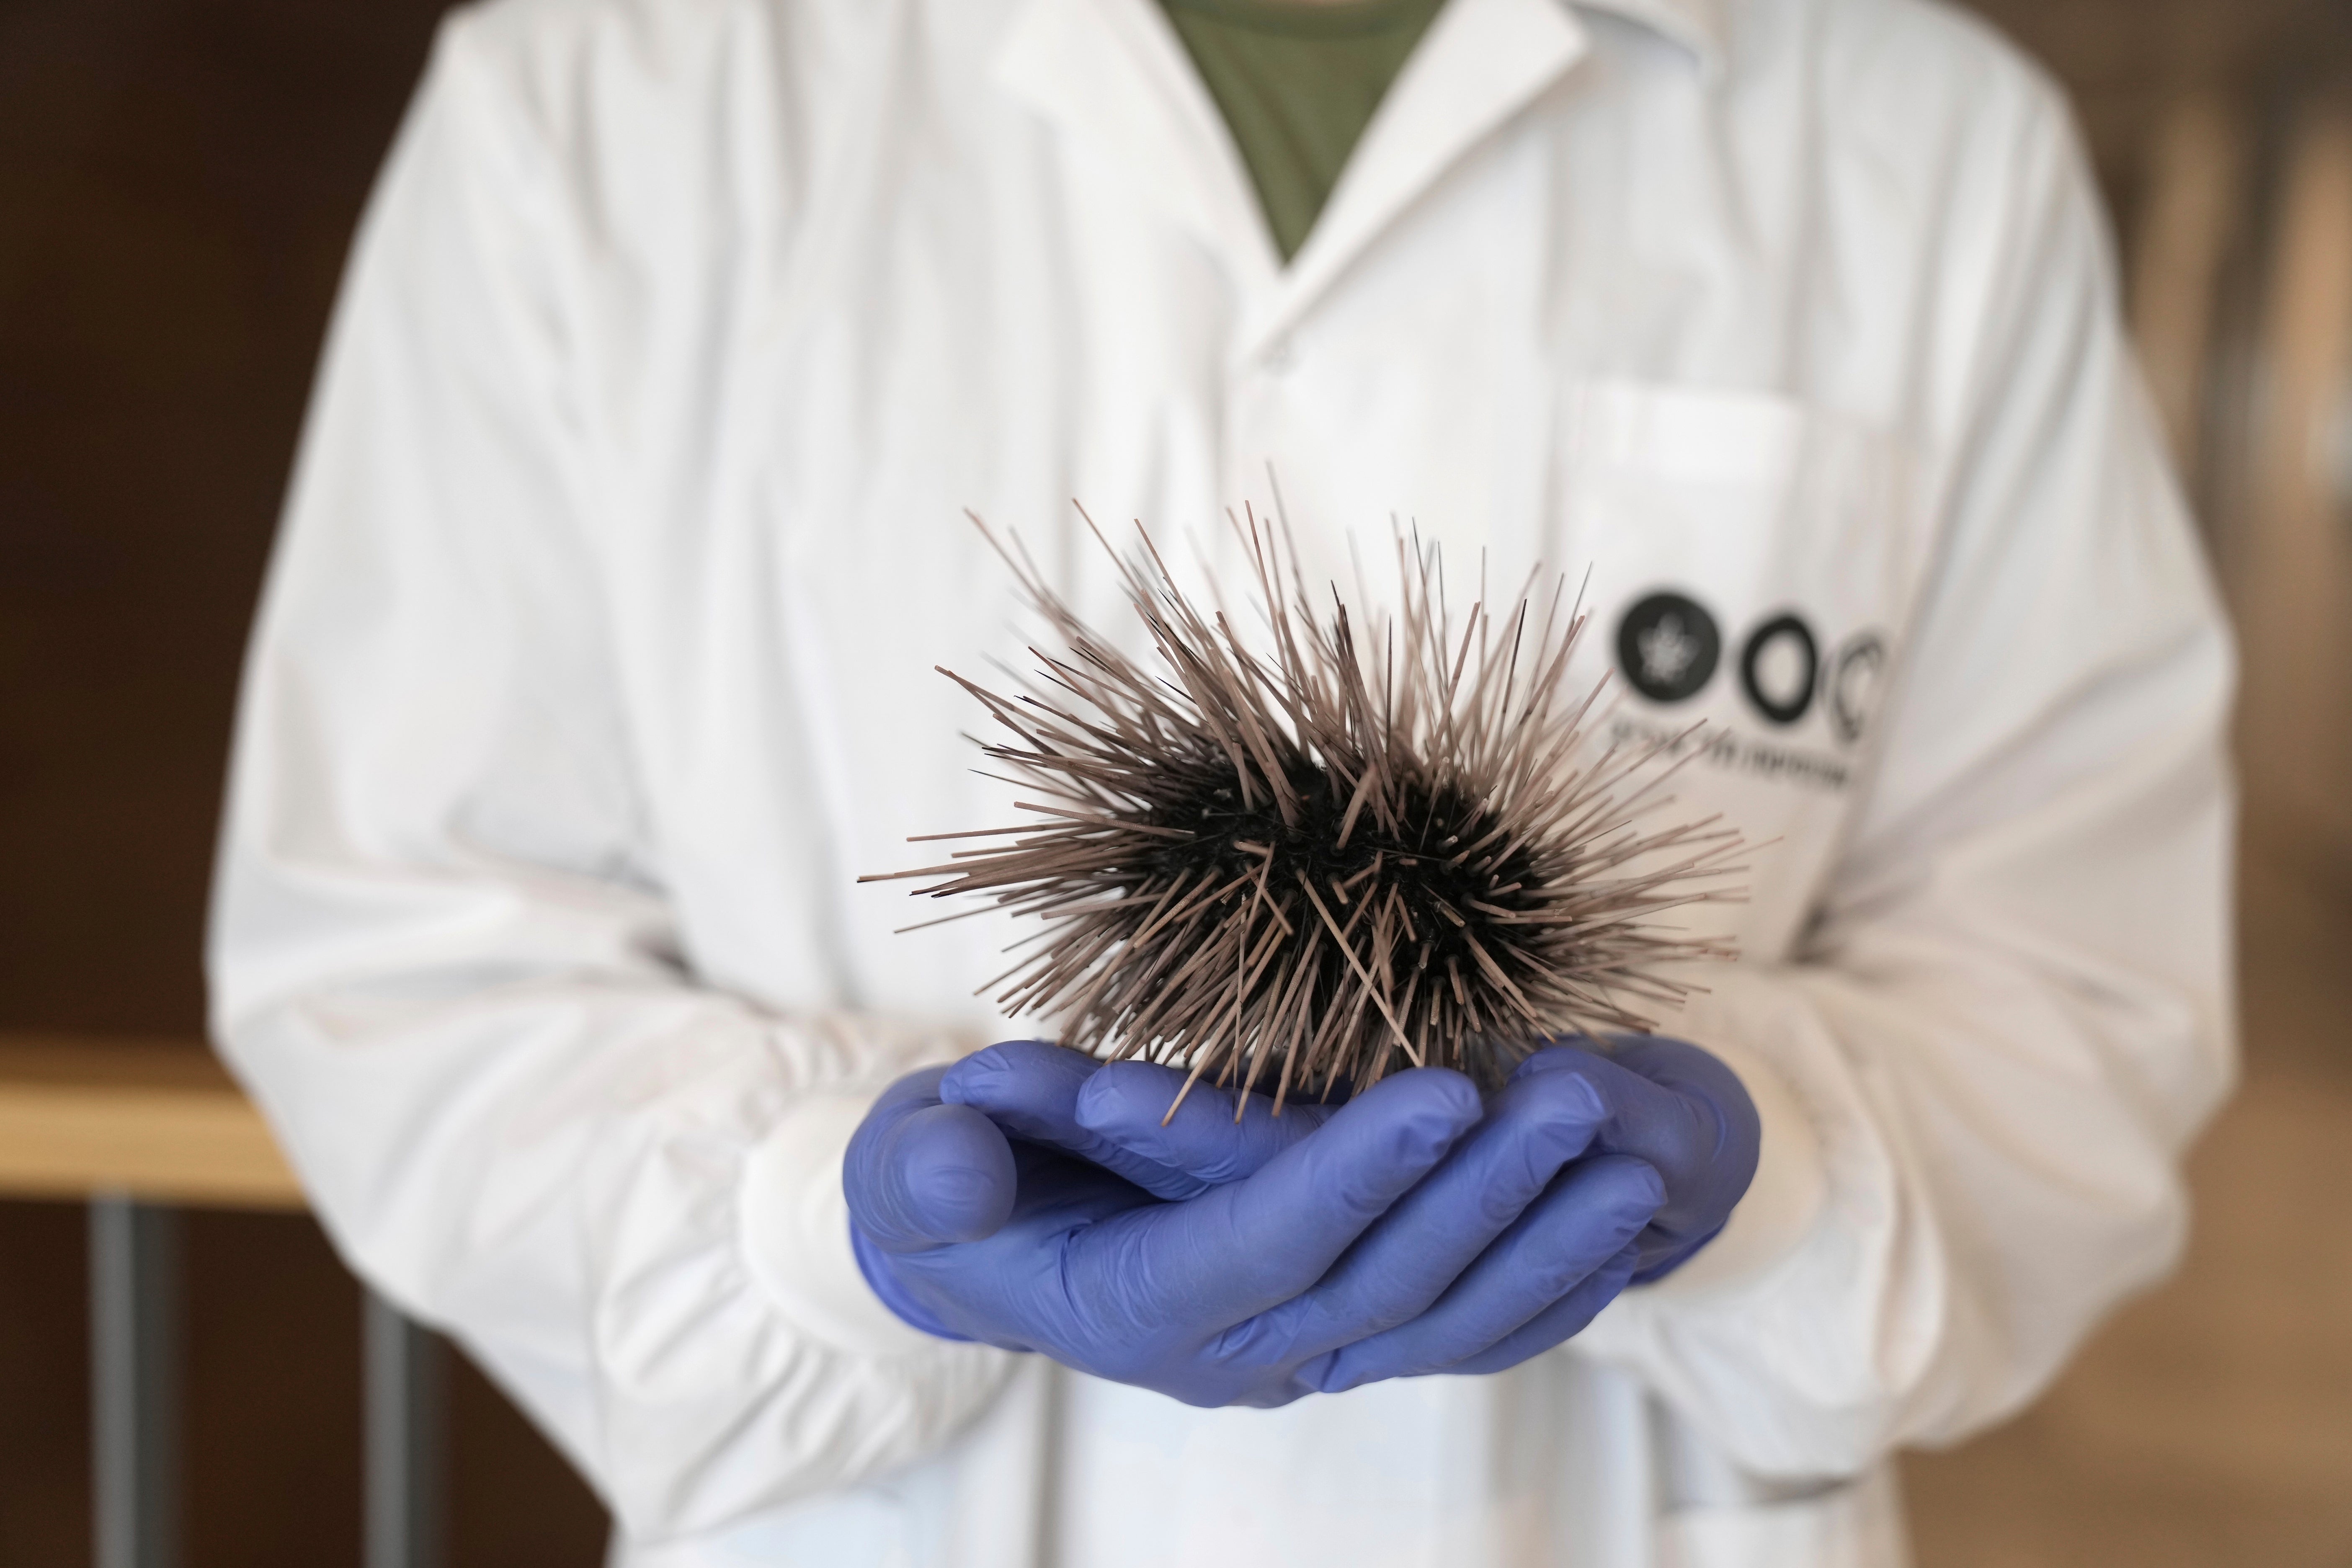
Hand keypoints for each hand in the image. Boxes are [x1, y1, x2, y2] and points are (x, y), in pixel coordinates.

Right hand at [843, 1057, 1660, 1405]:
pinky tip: (1621, 1236)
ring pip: (1442, 1322)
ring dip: (1544, 1246)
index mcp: (1138, 1304)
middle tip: (1580, 1094)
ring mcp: (1293, 1357)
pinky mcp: (1333, 1340)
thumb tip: (954, 1155)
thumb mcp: (908, 1169)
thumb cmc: (943, 1197)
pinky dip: (1544, 1295)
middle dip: (1487, 1192)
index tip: (1449, 1090)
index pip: (1269, 1241)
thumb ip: (930, 1167)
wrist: (979, 1258)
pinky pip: (1458, 1339)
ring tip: (1637, 1164)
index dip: (1357, 1172)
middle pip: (1382, 1282)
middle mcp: (1231, 1353)